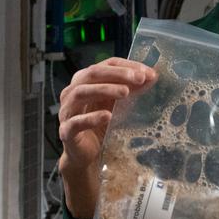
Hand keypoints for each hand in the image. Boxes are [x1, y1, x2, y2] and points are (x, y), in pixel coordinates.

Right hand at [58, 57, 156, 218]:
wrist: (85, 154)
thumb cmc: (100, 124)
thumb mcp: (117, 104)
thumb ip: (131, 89)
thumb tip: (152, 76)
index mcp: (85, 80)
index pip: (106, 64)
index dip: (126, 66)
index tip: (146, 72)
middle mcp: (73, 91)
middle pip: (92, 73)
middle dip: (117, 74)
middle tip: (138, 78)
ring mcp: (67, 110)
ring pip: (81, 93)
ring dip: (104, 89)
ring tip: (125, 92)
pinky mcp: (66, 130)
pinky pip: (76, 122)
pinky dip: (91, 118)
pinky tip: (107, 116)